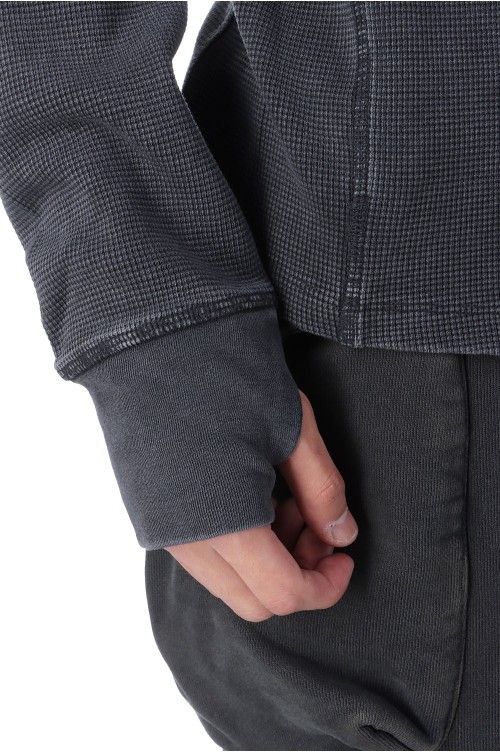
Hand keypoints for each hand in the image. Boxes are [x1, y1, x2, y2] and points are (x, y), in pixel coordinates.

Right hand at [164, 391, 357, 621]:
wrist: (152, 337)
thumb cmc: (227, 375)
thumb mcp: (293, 429)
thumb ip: (323, 492)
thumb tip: (342, 536)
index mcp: (224, 525)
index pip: (284, 594)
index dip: (325, 585)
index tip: (345, 555)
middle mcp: (185, 539)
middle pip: (253, 600)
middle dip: (298, 573)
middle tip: (318, 522)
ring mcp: (160, 526)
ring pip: (227, 577)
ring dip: (269, 556)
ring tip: (288, 497)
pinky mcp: (149, 507)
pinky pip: (202, 550)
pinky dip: (238, 540)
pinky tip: (255, 492)